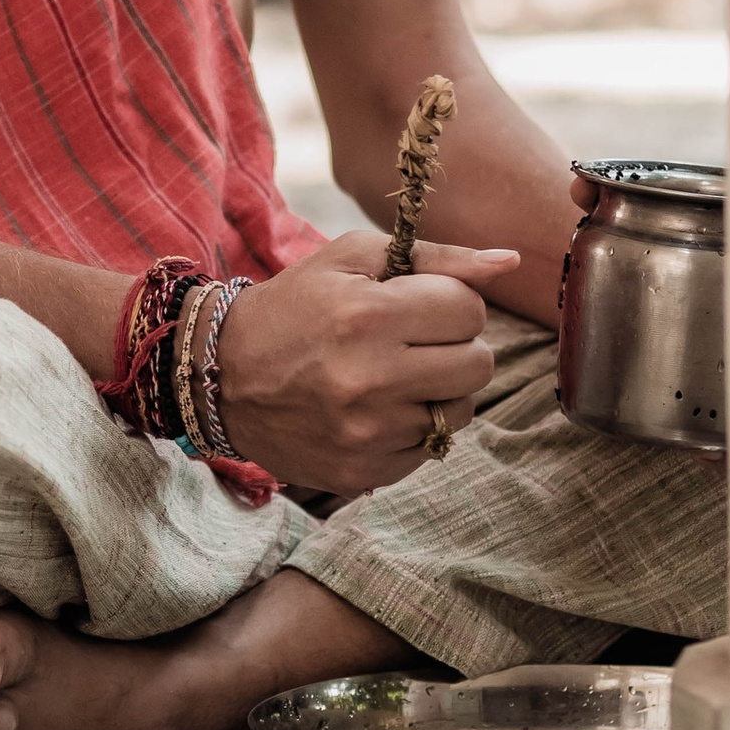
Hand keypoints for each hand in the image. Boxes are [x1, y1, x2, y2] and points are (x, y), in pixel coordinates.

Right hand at [219, 230, 519, 496]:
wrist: (221, 377)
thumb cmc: (294, 307)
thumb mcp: (352, 259)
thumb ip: (436, 257)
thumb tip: (509, 262)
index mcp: (367, 315)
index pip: (469, 310)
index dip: (449, 302)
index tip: (417, 306)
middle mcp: (370, 378)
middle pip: (479, 363)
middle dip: (455, 346)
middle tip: (414, 342)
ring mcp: (368, 433)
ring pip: (462, 410)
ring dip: (440, 389)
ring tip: (396, 376)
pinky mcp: (364, 472)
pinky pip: (430, 449)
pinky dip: (414, 427)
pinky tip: (377, 410)